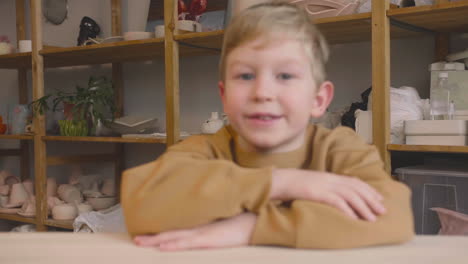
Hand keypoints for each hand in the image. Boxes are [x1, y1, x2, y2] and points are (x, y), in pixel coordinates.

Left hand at [134, 213, 256, 250]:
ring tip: (140, 242)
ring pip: (175, 238)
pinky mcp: (211, 240)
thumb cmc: (245, 219)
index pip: (178, 228)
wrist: (258, 218)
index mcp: (202, 223)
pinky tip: (163, 247)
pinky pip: (189, 243)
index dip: (162, 231)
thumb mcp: (226, 219)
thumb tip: (207, 222)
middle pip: (171, 232)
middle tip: (135, 239)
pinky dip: (175, 245)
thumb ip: (215, 221)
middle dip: (153, 237)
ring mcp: (205, 234)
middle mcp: (200, 228)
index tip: (147, 232)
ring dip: (157, 241)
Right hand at [271, 169, 385, 220]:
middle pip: (356, 188)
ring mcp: (323, 185)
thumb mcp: (313, 183)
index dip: (369, 190)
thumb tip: (337, 197)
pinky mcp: (316, 192)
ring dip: (363, 207)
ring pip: (349, 195)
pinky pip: (335, 201)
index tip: (379, 199)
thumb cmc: (294, 184)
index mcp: (329, 176)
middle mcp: (329, 179)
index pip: (354, 181)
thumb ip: (326, 187)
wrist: (279, 180)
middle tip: (382, 210)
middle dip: (371, 200)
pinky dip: (346, 209)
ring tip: (372, 218)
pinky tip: (353, 217)